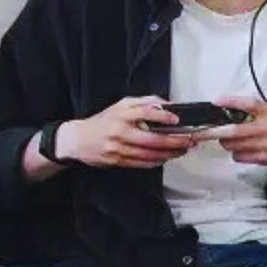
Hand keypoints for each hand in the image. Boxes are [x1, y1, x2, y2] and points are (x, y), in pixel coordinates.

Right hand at [58, 96, 194, 168]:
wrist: (78, 140)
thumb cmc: (102, 121)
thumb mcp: (120, 105)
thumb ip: (143, 102)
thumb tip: (165, 104)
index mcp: (121, 115)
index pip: (144, 112)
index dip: (162, 115)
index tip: (177, 118)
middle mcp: (120, 132)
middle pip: (152, 138)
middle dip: (174, 141)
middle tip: (189, 140)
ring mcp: (119, 149)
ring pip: (149, 154)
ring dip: (169, 153)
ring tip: (183, 150)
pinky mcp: (118, 161)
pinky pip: (141, 163)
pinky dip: (157, 162)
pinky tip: (167, 158)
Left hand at [214, 95, 266, 169]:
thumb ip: (251, 111)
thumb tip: (223, 109)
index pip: (248, 104)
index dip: (231, 101)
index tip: (216, 101)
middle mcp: (266, 127)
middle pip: (234, 130)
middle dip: (214, 132)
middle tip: (201, 133)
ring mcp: (264, 144)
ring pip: (234, 146)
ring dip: (226, 144)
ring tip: (229, 140)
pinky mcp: (263, 157)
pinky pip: (239, 156)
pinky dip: (236, 154)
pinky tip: (242, 149)